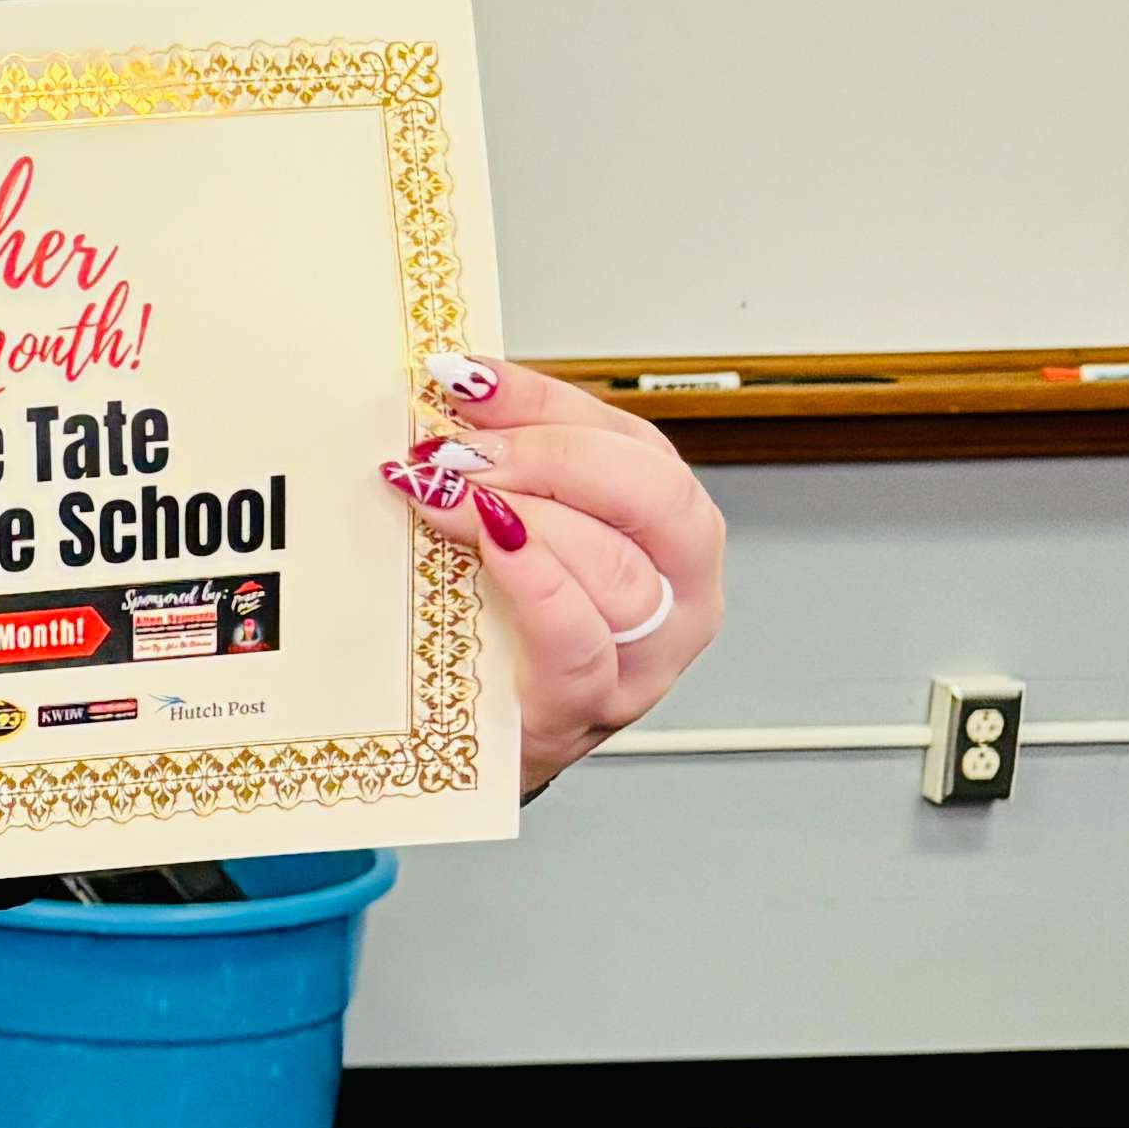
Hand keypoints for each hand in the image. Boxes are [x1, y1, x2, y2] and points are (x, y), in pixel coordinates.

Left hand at [382, 352, 725, 793]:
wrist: (488, 746)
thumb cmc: (511, 634)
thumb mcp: (516, 535)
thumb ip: (507, 470)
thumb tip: (454, 397)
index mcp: (670, 528)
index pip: (629, 442)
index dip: (543, 402)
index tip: (464, 381)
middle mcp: (681, 590)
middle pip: (651, 497)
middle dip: (550, 458)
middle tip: (461, 452)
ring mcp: (646, 656)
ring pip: (619, 570)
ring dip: (528, 518)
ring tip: (447, 494)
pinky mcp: (591, 708)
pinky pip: (577, 641)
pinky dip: (535, 587)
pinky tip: (490, 550)